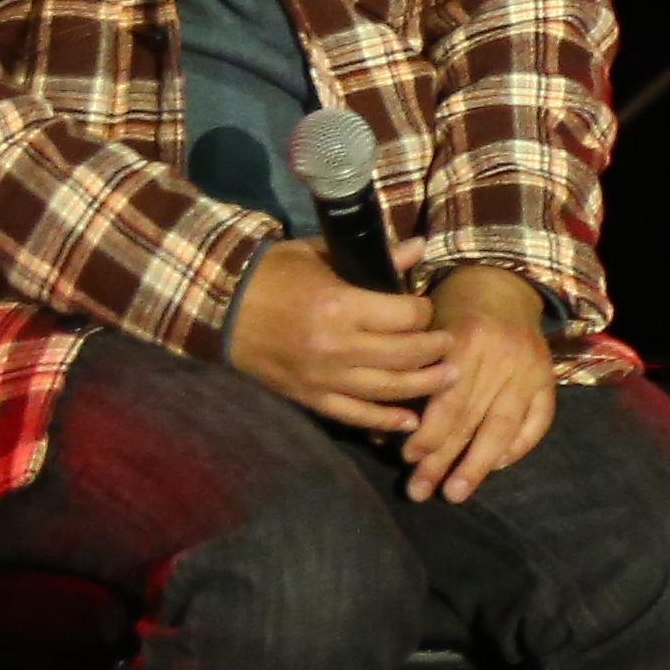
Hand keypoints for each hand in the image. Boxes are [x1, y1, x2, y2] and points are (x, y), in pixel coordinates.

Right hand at [228, 241, 455, 436]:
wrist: (217, 306)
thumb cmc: (272, 274)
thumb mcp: (321, 254)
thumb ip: (375, 257)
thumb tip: (420, 248)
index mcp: (340, 306)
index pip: (405, 315)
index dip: (425, 310)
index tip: (428, 306)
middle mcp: (335, 346)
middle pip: (405, 354)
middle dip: (436, 349)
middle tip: (452, 345)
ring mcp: (321, 377)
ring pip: (387, 389)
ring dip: (424, 386)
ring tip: (450, 379)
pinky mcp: (307, 397)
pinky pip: (353, 415)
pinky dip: (384, 421)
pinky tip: (410, 422)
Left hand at [396, 268, 564, 505]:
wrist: (502, 282)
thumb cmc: (451, 308)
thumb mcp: (425, 326)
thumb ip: (412, 373)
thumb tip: (383, 431)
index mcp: (468, 340)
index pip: (448, 399)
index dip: (428, 434)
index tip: (406, 458)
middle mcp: (503, 357)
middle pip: (471, 419)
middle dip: (443, 460)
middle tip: (420, 492)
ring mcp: (531, 370)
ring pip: (504, 426)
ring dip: (478, 465)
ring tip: (456, 493)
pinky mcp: (548, 378)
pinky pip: (538, 421)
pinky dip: (518, 447)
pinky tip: (494, 466)